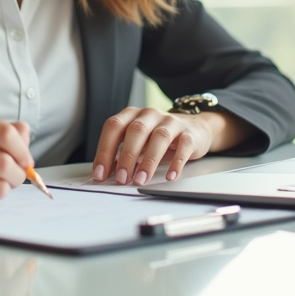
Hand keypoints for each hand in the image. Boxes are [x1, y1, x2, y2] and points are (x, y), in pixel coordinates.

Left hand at [92, 106, 215, 186]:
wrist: (193, 128)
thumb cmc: (158, 138)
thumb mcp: (137, 141)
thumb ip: (120, 153)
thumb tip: (104, 174)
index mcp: (132, 115)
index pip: (114, 127)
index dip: (105, 149)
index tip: (101, 173)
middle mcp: (150, 115)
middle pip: (136, 130)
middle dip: (127, 156)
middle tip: (122, 179)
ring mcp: (171, 122)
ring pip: (159, 137)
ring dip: (149, 161)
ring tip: (141, 180)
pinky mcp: (189, 133)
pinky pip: (183, 146)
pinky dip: (176, 162)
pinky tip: (170, 176)